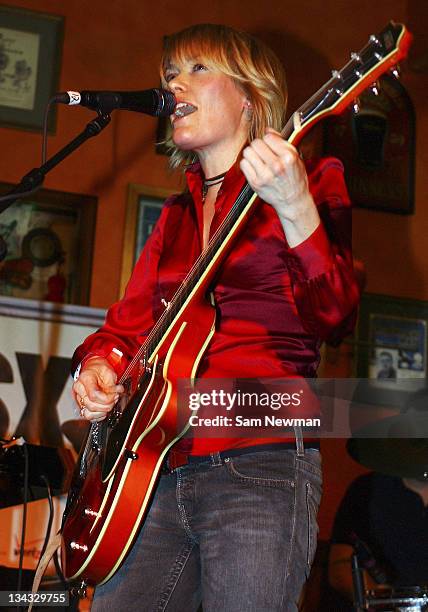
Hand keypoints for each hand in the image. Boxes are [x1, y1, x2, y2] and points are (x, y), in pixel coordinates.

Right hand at [72, 357, 123, 421]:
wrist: (94, 369)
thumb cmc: (100, 370)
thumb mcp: (109, 371)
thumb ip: (112, 384)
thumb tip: (117, 392)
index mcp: (85, 378)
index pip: (94, 395)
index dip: (107, 398)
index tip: (115, 395)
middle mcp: (79, 389)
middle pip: (91, 405)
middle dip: (107, 405)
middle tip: (115, 398)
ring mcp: (78, 398)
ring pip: (88, 413)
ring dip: (103, 411)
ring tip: (110, 403)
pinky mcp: (81, 405)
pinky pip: (88, 416)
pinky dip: (99, 415)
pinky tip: (105, 409)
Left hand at [240, 128, 319, 245]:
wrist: (293, 201)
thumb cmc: (295, 179)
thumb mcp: (296, 157)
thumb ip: (282, 142)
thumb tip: (267, 130)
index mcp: (289, 157)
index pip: (268, 136)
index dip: (268, 139)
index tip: (270, 144)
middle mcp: (277, 166)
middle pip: (256, 143)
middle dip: (259, 146)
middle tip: (263, 152)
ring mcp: (265, 175)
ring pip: (247, 152)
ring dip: (252, 154)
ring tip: (258, 159)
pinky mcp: (255, 183)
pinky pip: (243, 164)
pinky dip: (247, 164)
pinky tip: (254, 167)